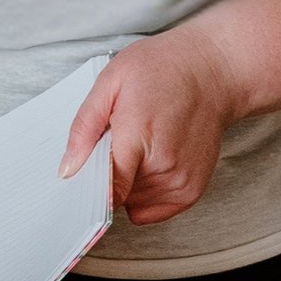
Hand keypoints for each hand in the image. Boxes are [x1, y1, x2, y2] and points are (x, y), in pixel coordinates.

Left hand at [61, 27, 240, 226]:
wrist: (213, 71)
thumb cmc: (161, 69)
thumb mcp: (111, 82)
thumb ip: (84, 128)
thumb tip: (68, 170)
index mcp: (139, 137)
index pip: (107, 189)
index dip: (88, 189)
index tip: (79, 182)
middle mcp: (164, 166)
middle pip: (116, 196)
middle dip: (108, 175)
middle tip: (120, 142)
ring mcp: (181, 182)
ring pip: (133, 205)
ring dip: (129, 184)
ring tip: (142, 147)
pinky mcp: (191, 191)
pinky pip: (153, 211)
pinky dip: (146, 193)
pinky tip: (152, 163)